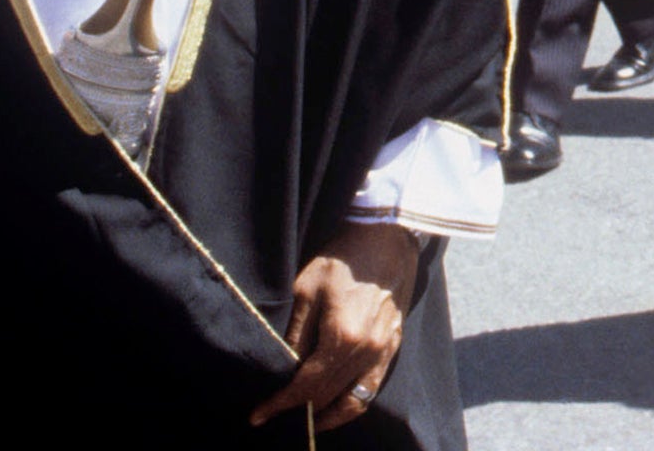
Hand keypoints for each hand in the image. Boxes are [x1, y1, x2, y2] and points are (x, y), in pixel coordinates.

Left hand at [250, 221, 416, 430]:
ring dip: (327, 416)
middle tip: (274, 413)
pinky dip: (352, 403)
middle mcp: (366, 350)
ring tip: (305, 419)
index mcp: (342, 337)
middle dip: (297, 409)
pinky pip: (372, 387)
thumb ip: (295, 335)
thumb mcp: (307, 289)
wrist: (387, 234)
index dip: (279, 404)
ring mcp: (384, 349)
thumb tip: (284, 369)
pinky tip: (334, 404)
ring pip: (352, 402)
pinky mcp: (394, 343)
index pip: (306, 386)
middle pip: (326, 396)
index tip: (258, 415)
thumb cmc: (343, 257)